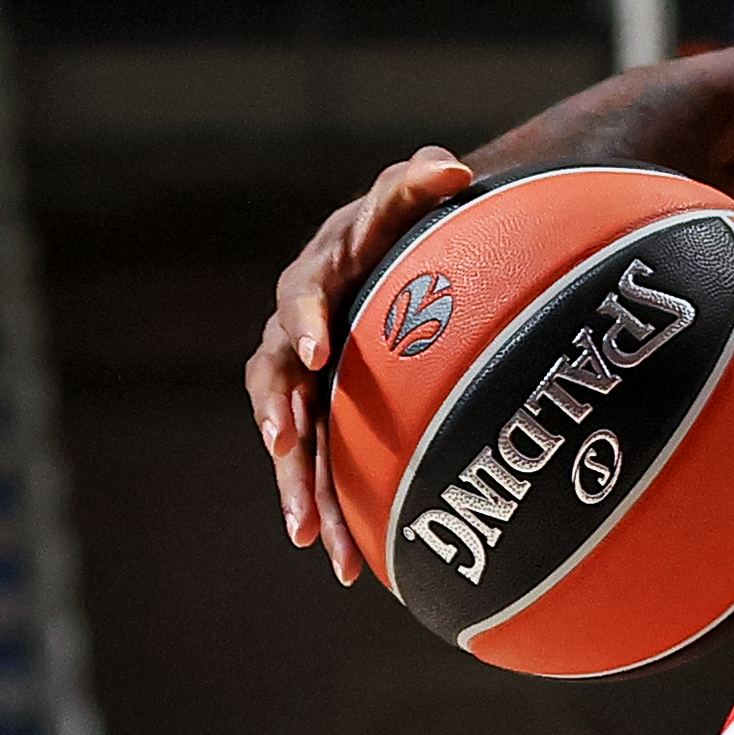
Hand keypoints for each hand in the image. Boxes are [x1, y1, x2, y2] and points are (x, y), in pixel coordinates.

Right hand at [242, 148, 474, 584]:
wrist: (411, 258)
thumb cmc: (410, 221)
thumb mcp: (413, 191)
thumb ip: (423, 179)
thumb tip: (454, 169)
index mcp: (318, 282)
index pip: (303, 300)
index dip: (306, 325)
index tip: (320, 355)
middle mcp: (301, 337)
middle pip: (278, 384)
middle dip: (282, 420)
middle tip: (288, 449)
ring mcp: (311, 387)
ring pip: (293, 444)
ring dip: (298, 487)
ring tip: (311, 537)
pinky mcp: (328, 425)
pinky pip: (320, 472)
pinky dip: (330, 513)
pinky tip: (348, 566)